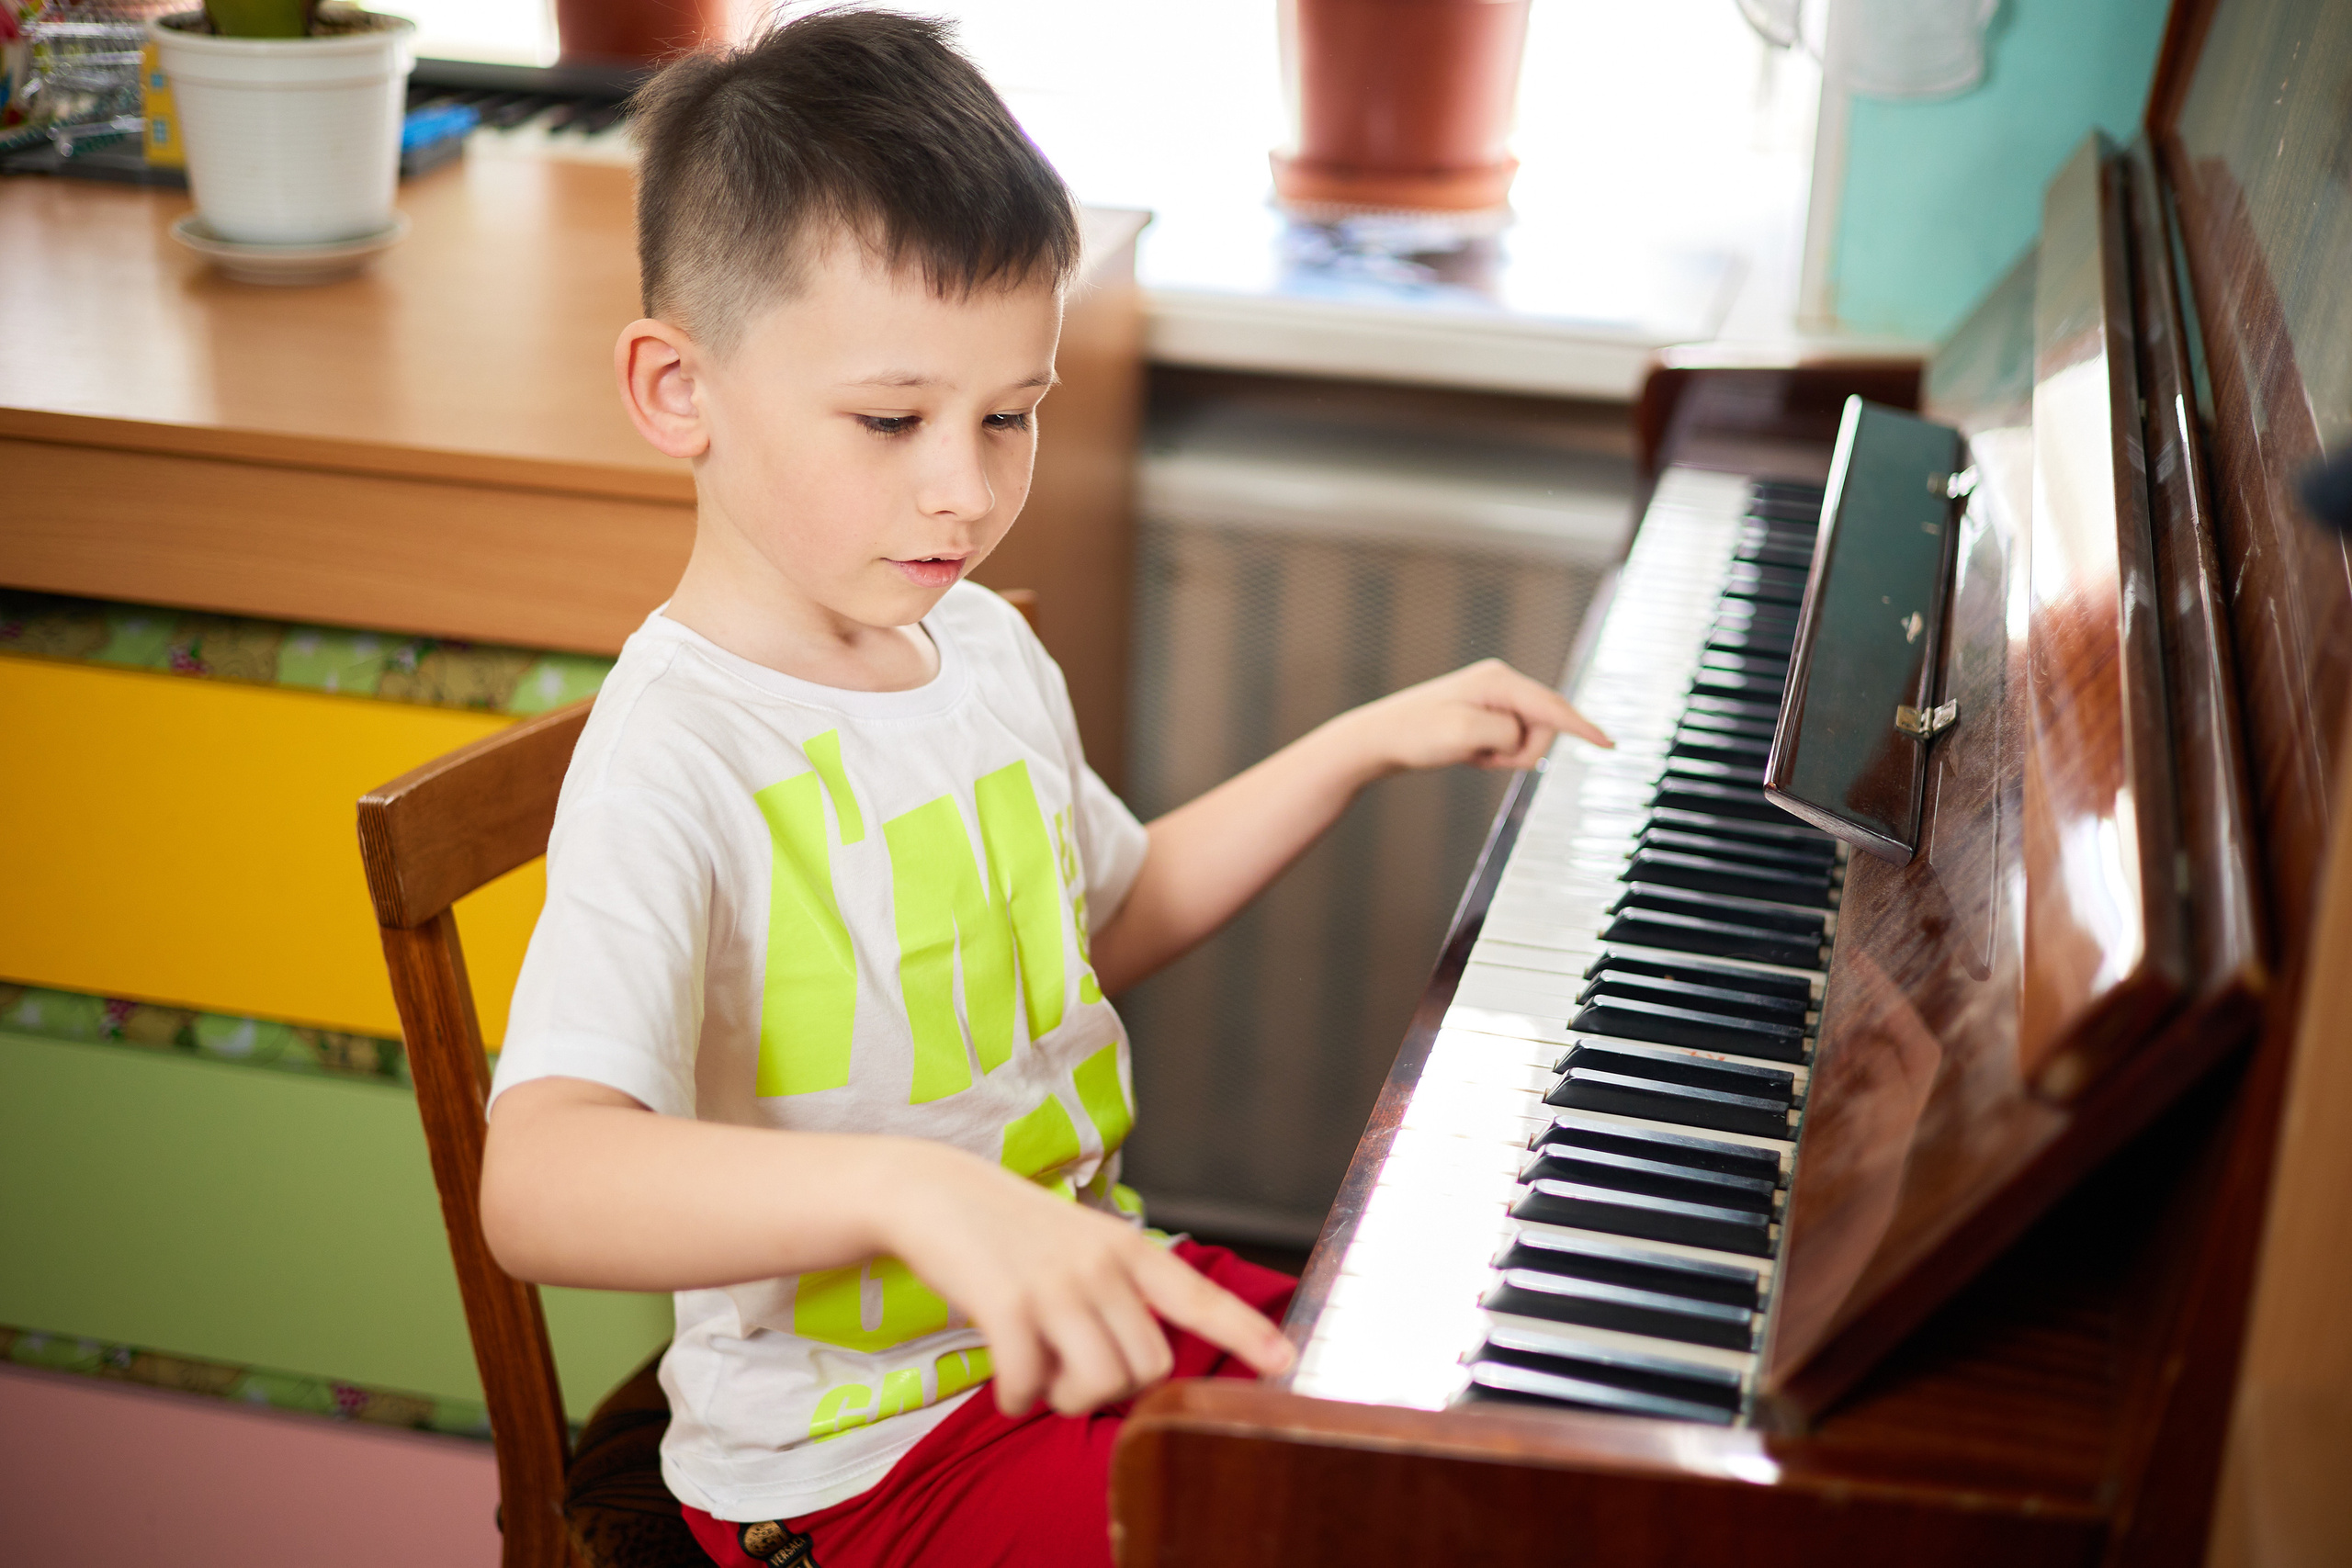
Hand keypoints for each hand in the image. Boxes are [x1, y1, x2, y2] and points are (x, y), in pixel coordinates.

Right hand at [881, 1146, 1293, 1415]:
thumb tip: (1137, 1366)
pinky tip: (1006, 1386)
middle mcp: (1101, 1265)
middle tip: (1070, 1372)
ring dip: (1067, 1401)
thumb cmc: (1009, 1229)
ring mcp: (1056, 1283)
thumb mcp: (1079, 1243)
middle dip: (1114, 1390)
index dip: (1245, 1333)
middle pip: (1148, 1367)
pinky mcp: (1007, 1303)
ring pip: (1101, 1383)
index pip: (1198, 1297)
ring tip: (1040, 1380)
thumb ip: (1116, 1291)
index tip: (1286, 1361)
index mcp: (1126, 1249)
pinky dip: (1019, 1400)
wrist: (931, 1190)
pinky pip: (1033, 1385)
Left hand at [1332, 658, 1612, 778]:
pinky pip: (1510, 742)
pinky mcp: (1486, 714)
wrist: (1379, 739)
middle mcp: (1500, 683)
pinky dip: (1495, 755)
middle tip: (1482, 756)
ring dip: (1505, 755)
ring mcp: (1493, 698)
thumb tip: (1522, 734)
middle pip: (1543, 727)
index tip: (1610, 745)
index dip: (1583, 728)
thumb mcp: (1465, 735)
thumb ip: (1506, 732)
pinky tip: (1469, 753)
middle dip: (1521, 751)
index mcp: (1499, 681)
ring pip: (1527, 738)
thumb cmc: (1416, 735)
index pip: (1553, 708)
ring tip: (1471, 753)